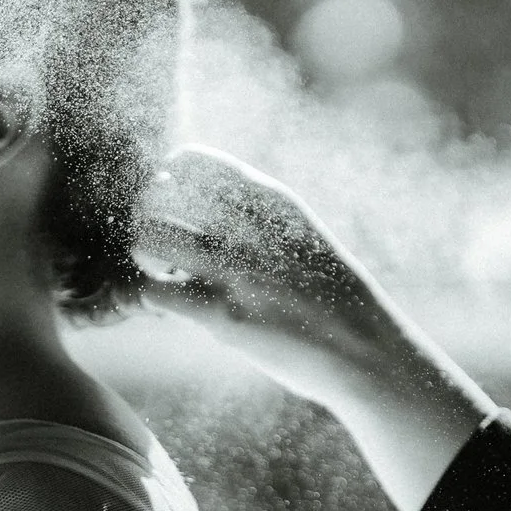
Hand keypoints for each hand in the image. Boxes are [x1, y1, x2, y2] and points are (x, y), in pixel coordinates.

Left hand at [135, 146, 493, 510]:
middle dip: (147, 216)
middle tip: (160, 243)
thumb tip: (203, 201)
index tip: (175, 206)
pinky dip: (151, 298)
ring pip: (147, 237)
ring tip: (162, 273)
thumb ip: (257, 215)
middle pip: (159, 193)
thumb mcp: (302, 235)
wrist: (367, 351)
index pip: (191, 160)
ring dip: (143, 255)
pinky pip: (153, 293)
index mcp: (271, 200)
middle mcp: (251, 227)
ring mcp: (236, 272)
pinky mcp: (224, 318)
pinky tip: (172, 309)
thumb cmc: (330, 294)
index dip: (168, 180)